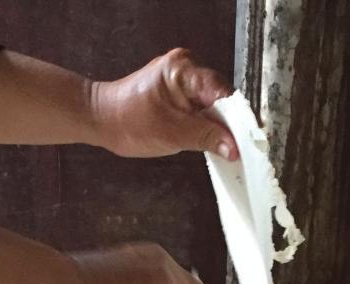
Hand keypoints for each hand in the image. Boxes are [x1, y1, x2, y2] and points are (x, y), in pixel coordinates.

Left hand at [90, 49, 238, 159]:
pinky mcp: (182, 93)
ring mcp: (185, 79)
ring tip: (229, 148)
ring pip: (214, 106)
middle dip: (229, 124)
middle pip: (221, 98)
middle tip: (240, 149)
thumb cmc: (129, 123)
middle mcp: (187, 67)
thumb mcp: (171, 134)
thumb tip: (234, 148)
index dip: (236, 118)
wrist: (102, 120)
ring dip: (219, 127)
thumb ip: (206, 137)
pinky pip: (204, 109)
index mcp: (183, 69)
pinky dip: (208, 125)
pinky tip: (215, 141)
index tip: (247, 141)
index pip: (221, 92)